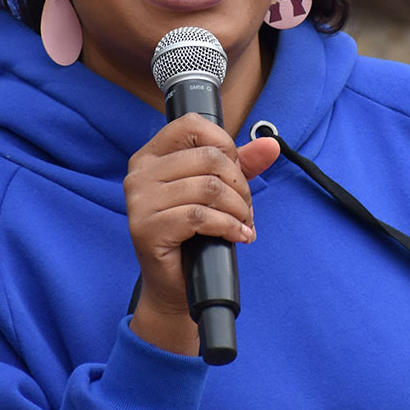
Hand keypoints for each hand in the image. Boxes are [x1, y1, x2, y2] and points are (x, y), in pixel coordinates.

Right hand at [124, 115, 280, 354]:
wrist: (174, 285)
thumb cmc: (193, 235)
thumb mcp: (218, 191)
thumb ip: (242, 164)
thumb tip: (270, 145)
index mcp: (151, 156)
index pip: (191, 125)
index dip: (225, 145)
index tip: (236, 173)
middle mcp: (139, 173)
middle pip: (208, 158)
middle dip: (239, 185)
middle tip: (245, 210)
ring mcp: (139, 201)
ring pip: (208, 188)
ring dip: (237, 209)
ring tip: (242, 224)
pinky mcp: (146, 228)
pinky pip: (199, 216)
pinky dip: (228, 226)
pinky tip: (237, 236)